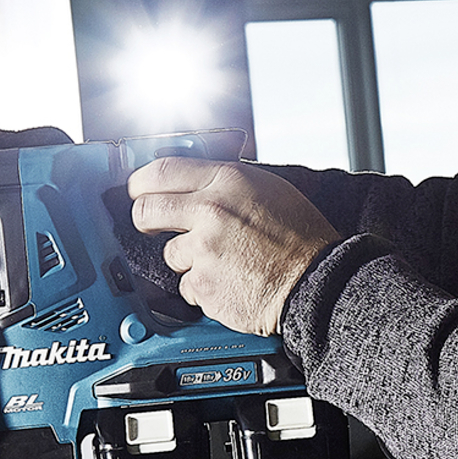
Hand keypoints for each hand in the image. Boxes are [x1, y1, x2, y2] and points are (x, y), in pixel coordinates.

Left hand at [127, 158, 339, 335]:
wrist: (319, 283)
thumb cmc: (303, 238)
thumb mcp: (269, 189)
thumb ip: (227, 183)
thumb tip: (195, 181)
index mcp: (228, 181)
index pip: (162, 170)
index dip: (141, 182)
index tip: (137, 190)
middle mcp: (211, 211)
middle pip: (147, 211)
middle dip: (145, 220)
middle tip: (152, 225)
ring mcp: (204, 250)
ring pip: (170, 254)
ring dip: (188, 260)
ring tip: (222, 262)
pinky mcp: (203, 285)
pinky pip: (187, 286)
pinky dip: (203, 288)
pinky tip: (229, 282)